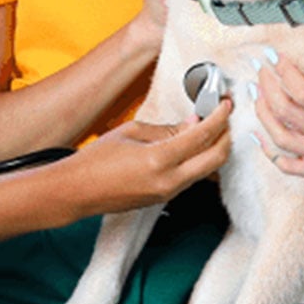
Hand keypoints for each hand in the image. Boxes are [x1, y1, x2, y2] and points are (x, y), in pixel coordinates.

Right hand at [72, 100, 231, 212]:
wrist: (78, 191)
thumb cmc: (96, 160)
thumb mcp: (131, 133)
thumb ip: (166, 129)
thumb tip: (192, 124)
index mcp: (159, 160)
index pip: (201, 136)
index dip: (219, 117)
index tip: (226, 105)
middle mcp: (169, 181)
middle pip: (215, 159)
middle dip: (226, 135)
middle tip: (226, 117)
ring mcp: (168, 193)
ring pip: (207, 170)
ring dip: (215, 148)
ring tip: (211, 128)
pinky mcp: (165, 199)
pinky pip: (192, 177)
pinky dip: (200, 160)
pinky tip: (193, 146)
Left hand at [251, 53, 303, 178]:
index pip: (303, 92)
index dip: (283, 72)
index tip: (273, 56)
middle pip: (287, 112)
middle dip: (268, 86)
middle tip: (261, 69)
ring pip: (282, 138)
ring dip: (263, 113)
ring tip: (256, 92)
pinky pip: (289, 166)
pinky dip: (269, 151)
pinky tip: (258, 133)